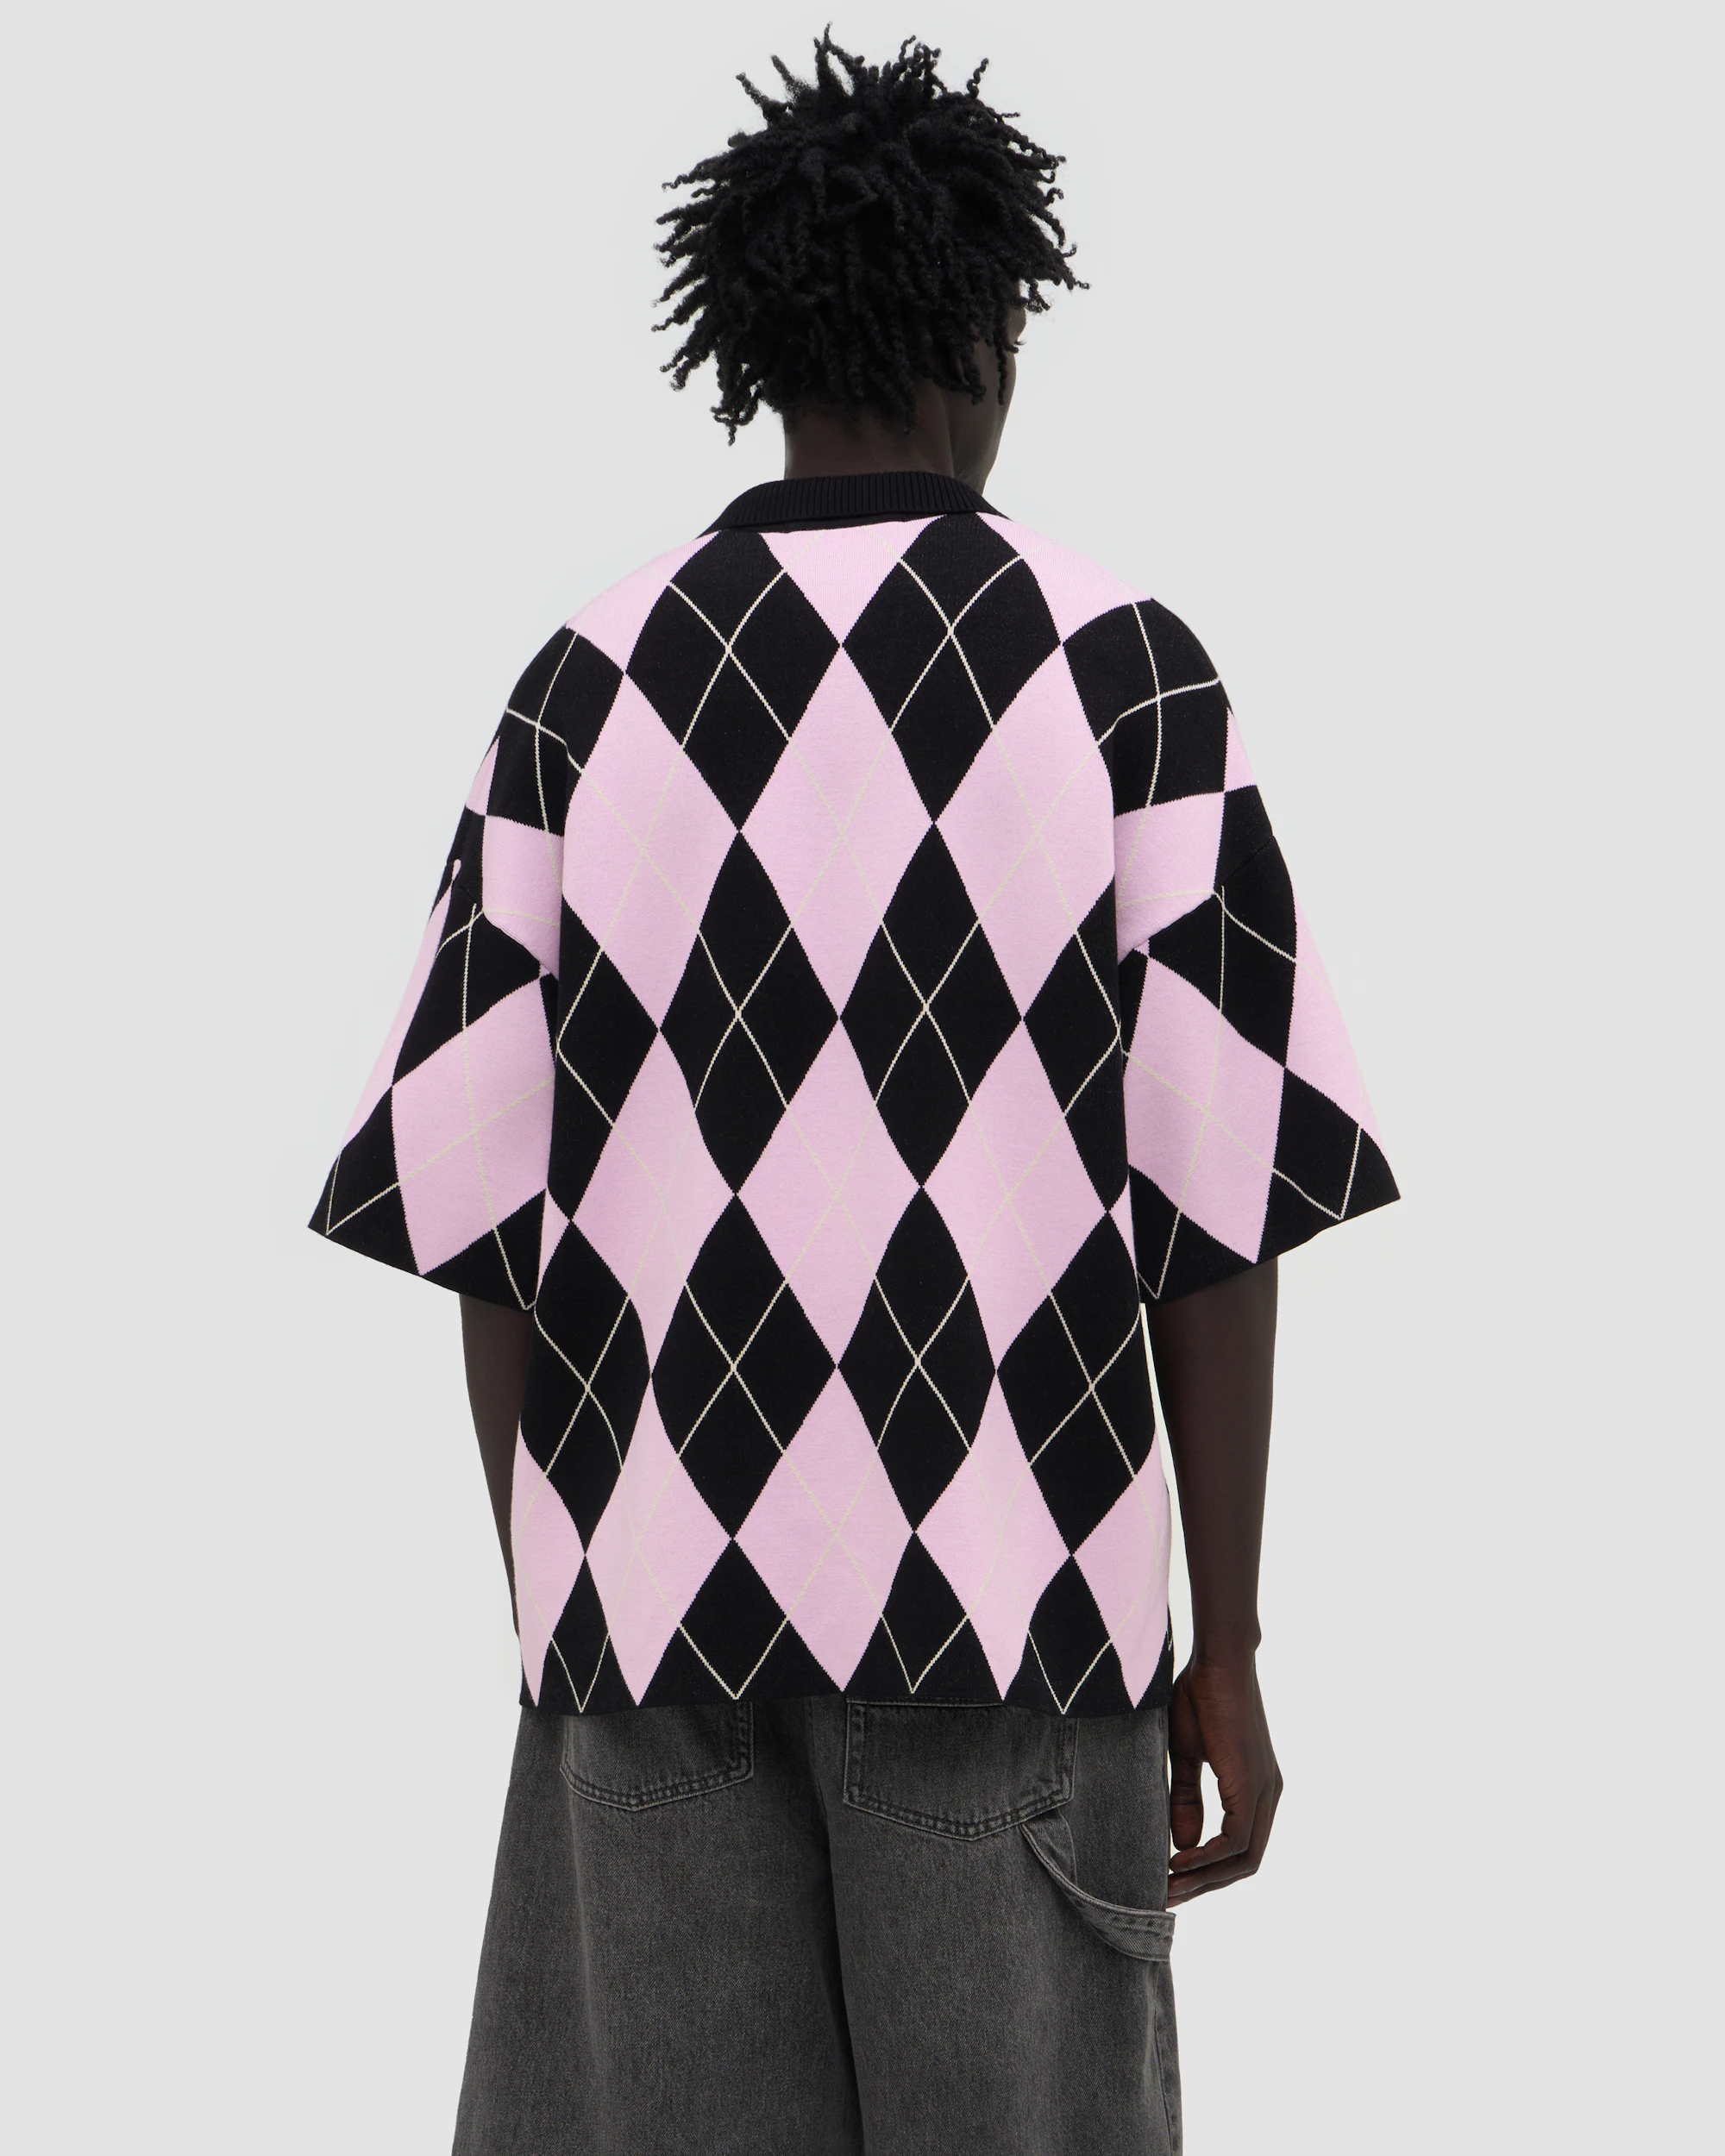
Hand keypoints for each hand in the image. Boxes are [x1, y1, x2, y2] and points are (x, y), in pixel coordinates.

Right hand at [1166, 1651, 1281, 1905]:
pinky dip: (1208, 1856)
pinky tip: (1179, 1858)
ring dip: (1206, 1877)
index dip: (1209, 1871)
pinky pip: (1237, 1839)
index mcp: (1255, 1788)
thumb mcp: (1186, 1755)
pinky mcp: (1253, 1783)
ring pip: (1244, 1857)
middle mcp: (1268, 1795)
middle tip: (1168, 1896)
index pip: (1240, 1848)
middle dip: (1206, 1884)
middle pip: (1245, 1862)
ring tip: (1169, 1886)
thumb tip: (1182, 1844)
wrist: (1217, 1659)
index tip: (1172, 1880)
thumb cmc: (1198, 1696)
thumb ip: (1187, 1798)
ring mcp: (1265, 1790)